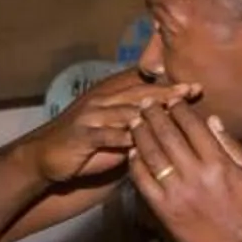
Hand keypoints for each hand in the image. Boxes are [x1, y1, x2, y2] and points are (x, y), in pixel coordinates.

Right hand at [25, 67, 198, 184]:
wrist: (46, 156)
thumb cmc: (87, 145)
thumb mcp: (116, 132)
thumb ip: (139, 126)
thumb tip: (172, 124)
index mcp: (112, 96)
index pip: (144, 86)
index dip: (170, 84)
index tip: (195, 86)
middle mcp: (103, 101)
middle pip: (139, 93)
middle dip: (167, 91)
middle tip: (191, 89)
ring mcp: (91, 116)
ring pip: (125, 110)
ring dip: (149, 110)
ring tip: (173, 109)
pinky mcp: (81, 134)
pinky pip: (104, 134)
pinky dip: (121, 136)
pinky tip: (138, 139)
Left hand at [129, 103, 241, 241]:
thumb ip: (230, 144)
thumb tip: (211, 119)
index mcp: (219, 163)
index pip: (193, 127)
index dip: (180, 110)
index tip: (172, 100)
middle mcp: (197, 175)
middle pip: (168, 136)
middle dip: (155, 115)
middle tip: (146, 103)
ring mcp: (178, 193)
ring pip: (153, 155)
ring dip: (141, 135)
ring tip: (135, 121)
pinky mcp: (165, 210)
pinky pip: (144, 181)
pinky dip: (136, 164)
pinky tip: (133, 152)